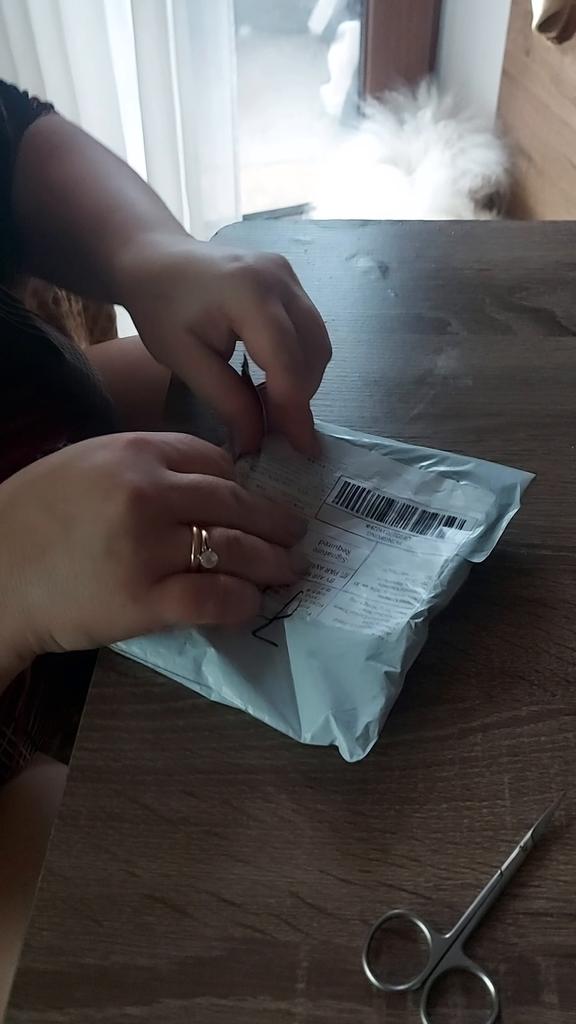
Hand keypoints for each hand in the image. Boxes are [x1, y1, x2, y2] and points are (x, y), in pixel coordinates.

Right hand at [0, 433, 306, 664]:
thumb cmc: (32, 517)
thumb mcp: (85, 466)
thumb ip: (143, 466)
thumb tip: (204, 483)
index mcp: (134, 452)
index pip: (213, 460)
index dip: (245, 484)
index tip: (258, 502)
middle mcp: (148, 492)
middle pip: (235, 503)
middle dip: (275, 522)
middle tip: (298, 535)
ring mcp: (148, 546)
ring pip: (234, 550)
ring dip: (272, 563)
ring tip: (291, 570)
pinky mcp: (143, 600)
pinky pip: (212, 597)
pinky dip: (240, 601)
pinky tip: (252, 603)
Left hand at [116, 234, 331, 454]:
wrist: (155, 258)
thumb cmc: (159, 306)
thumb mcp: (183, 359)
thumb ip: (225, 400)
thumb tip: (256, 442)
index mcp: (248, 293)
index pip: (286, 361)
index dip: (294, 409)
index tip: (300, 449)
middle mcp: (279, 279)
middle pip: (312, 351)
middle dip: (300, 396)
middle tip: (276, 430)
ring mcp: (289, 275)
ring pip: (317, 341)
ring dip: (303, 380)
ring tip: (270, 405)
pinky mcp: (290, 280)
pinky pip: (309, 328)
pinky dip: (299, 360)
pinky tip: (272, 379)